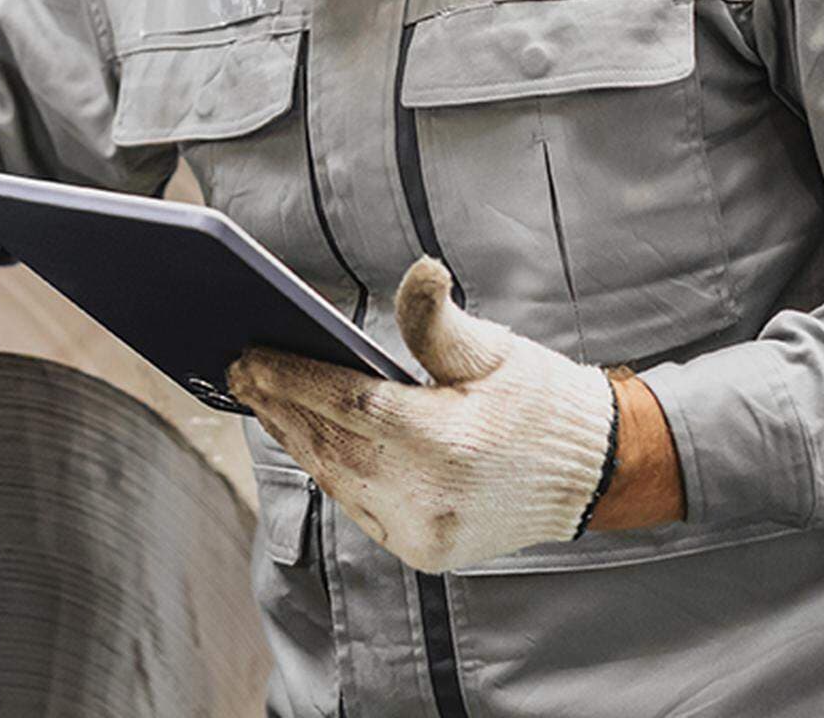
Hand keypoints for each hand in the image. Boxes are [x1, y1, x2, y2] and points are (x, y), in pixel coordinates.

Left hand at [228, 255, 616, 572]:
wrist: (586, 473)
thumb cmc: (536, 398)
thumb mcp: (493, 348)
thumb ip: (440, 319)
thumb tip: (420, 271)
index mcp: (449, 442)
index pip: (349, 403)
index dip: (293, 377)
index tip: (249, 354)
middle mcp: (432, 497)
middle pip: (332, 443)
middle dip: (278, 404)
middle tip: (237, 368)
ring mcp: (425, 532)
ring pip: (337, 478)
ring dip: (294, 436)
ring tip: (258, 397)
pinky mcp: (423, 550)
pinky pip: (357, 505)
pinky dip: (326, 467)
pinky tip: (303, 436)